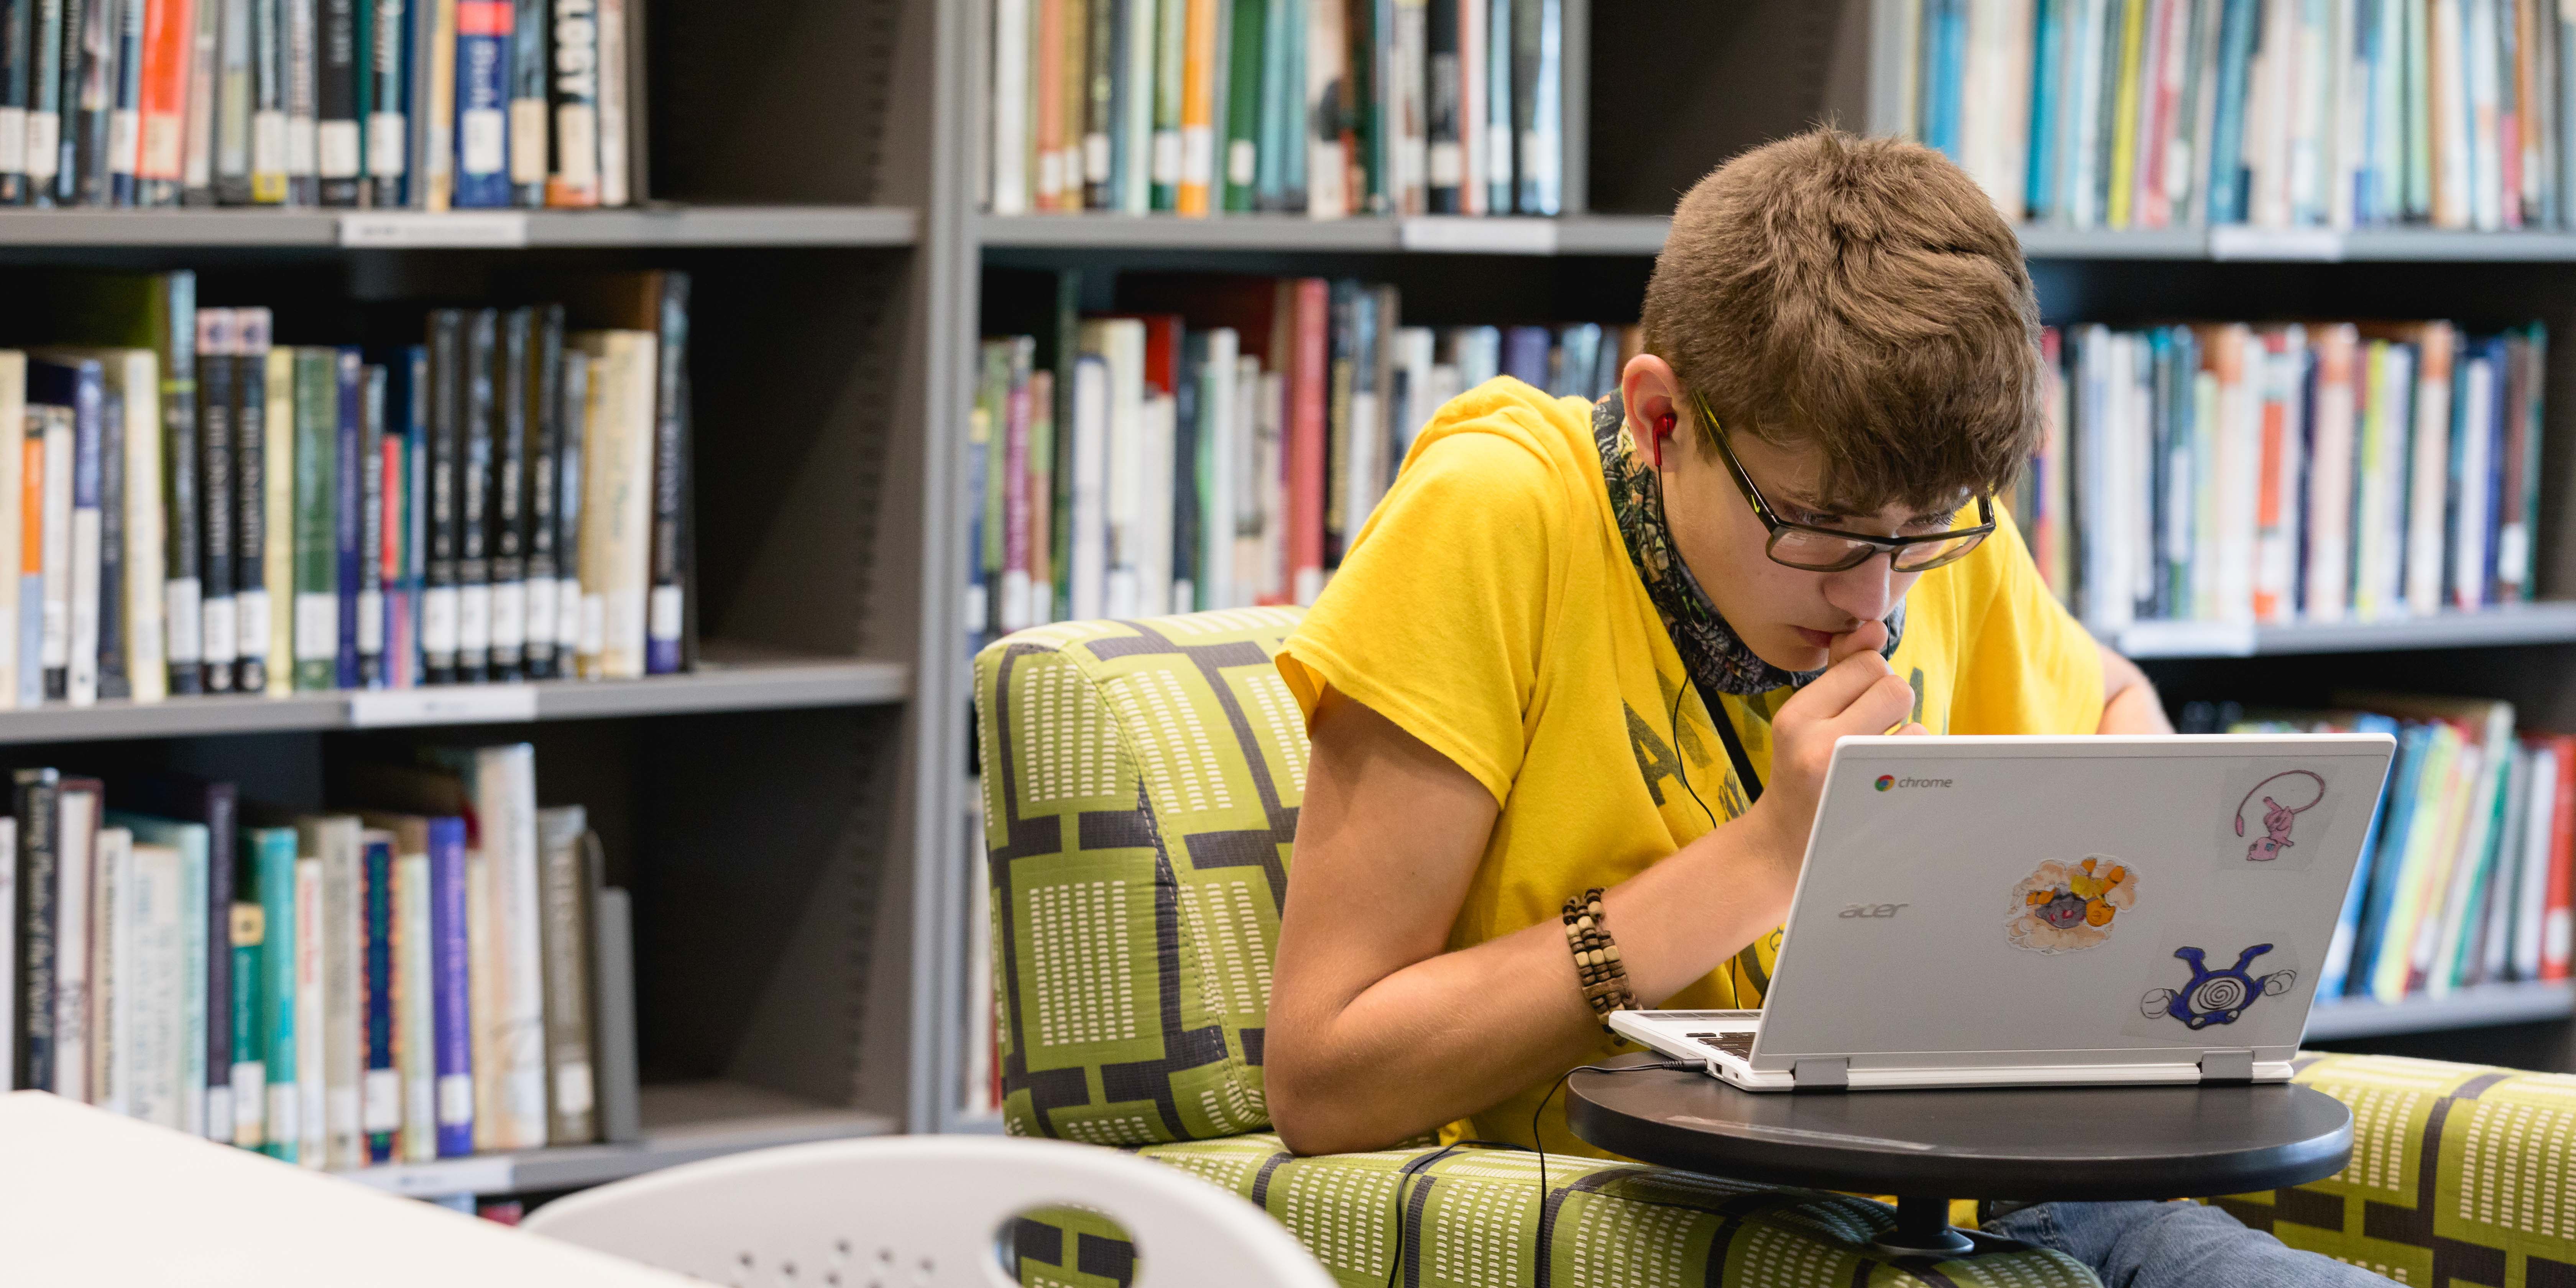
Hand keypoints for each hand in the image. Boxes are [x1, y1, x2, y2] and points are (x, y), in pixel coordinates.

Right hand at [1740, 620, 1925, 873]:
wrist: (1785, 846)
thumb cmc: (1801, 770)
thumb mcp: (1805, 717)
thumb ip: (1838, 669)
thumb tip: (1873, 627)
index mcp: (1796, 717)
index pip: (1865, 664)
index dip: (1869, 679)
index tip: (1852, 705)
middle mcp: (1819, 746)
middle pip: (1894, 686)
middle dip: (1890, 703)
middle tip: (1865, 730)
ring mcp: (1854, 780)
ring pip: (1913, 724)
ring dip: (1902, 736)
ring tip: (1871, 762)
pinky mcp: (1882, 804)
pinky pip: (1921, 758)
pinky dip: (1912, 763)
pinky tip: (1886, 781)